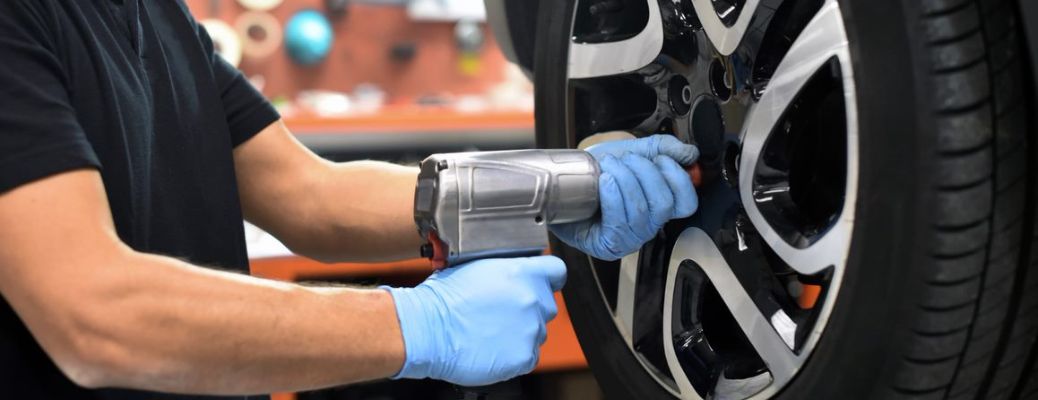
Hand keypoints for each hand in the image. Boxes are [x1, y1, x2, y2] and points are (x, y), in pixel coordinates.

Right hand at [383, 256, 566, 385]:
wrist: (427, 330)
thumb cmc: (442, 298)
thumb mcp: (476, 266)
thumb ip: (505, 268)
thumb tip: (513, 271)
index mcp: (521, 272)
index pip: (556, 270)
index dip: (548, 277)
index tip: (540, 283)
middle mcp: (531, 299)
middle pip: (546, 303)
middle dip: (529, 307)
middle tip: (502, 312)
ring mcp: (530, 329)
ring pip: (538, 331)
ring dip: (521, 331)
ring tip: (492, 331)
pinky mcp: (524, 356)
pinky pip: (529, 355)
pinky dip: (514, 354)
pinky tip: (493, 347)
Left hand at [550, 134, 698, 259]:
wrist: (561, 183)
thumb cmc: (594, 173)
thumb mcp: (631, 152)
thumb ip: (661, 149)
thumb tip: (690, 153)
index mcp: (657, 206)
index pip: (687, 203)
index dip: (679, 179)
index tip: (660, 159)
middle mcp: (647, 226)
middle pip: (664, 204)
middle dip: (645, 173)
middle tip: (626, 160)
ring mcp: (628, 239)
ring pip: (641, 211)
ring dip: (625, 180)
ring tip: (609, 166)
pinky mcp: (607, 245)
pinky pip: (620, 223)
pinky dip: (614, 197)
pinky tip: (604, 182)